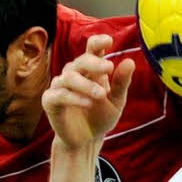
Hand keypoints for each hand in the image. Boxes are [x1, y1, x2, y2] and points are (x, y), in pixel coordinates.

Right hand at [43, 34, 134, 148]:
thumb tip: (130, 61)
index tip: (108, 41)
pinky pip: (59, 95)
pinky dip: (73, 98)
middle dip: (94, 62)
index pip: (92, 49)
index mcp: (91, 70)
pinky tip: (88, 103)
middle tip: (109, 68)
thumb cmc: (101, 116)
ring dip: (86, 84)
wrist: (87, 140)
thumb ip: (121, 83)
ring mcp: (60, 86)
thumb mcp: (117, 101)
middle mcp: (74, 74)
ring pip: (69, 77)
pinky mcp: (50, 101)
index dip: (98, 42)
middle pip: (81, 61)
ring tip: (101, 94)